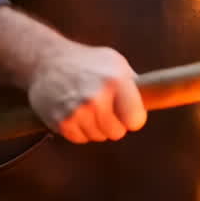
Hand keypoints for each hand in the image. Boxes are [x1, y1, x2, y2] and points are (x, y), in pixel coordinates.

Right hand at [27, 43, 146, 143]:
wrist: (46, 61)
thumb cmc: (86, 61)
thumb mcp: (116, 62)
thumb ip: (134, 84)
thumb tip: (154, 101)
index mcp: (115, 81)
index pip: (136, 121)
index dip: (133, 118)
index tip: (128, 112)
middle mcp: (97, 98)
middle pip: (117, 133)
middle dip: (114, 123)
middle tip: (104, 107)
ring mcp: (78, 111)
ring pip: (99, 137)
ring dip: (96, 126)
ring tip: (88, 107)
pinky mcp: (61, 122)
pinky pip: (81, 139)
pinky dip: (80, 130)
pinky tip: (75, 112)